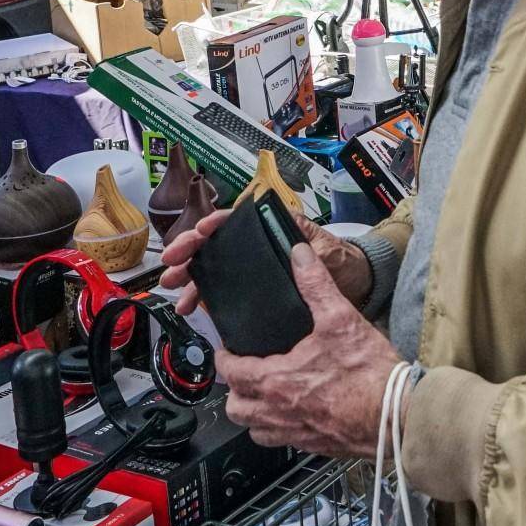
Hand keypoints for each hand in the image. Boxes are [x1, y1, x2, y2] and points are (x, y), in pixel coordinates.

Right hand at [158, 207, 371, 318]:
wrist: (356, 286)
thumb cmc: (343, 262)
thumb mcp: (328, 252)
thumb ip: (312, 249)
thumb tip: (295, 245)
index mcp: (273, 227)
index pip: (235, 219)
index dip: (212, 224)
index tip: (198, 233)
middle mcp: (258, 243)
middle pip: (215, 244)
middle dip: (189, 254)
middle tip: (170, 268)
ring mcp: (254, 266)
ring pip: (214, 267)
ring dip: (191, 278)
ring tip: (175, 292)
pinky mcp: (254, 287)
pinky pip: (223, 289)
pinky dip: (205, 297)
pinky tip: (193, 307)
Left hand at [211, 247, 402, 456]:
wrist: (396, 415)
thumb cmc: (370, 375)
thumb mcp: (340, 318)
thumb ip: (315, 283)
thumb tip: (299, 256)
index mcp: (277, 380)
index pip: (231, 372)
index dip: (224, 358)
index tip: (226, 351)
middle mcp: (278, 412)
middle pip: (236, 408)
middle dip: (234, 391)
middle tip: (242, 375)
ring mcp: (295, 433)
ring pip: (254, 430)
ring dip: (252, 414)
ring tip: (262, 398)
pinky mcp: (315, 445)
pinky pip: (282, 442)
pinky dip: (278, 430)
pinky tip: (294, 415)